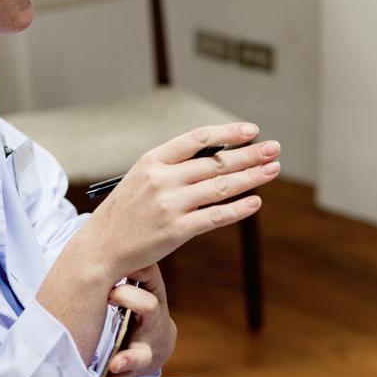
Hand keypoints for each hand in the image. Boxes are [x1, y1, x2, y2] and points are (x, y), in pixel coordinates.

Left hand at [84, 265, 175, 376]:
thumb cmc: (148, 308)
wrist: (159, 342)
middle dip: (129, 359)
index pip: (146, 307)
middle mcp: (147, 345)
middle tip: (115, 362)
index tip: (111, 292)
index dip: (129, 299)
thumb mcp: (150, 286)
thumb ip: (142, 270)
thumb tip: (133, 244)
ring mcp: (135, 366)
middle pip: (141, 355)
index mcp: (153, 318)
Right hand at [85, 123, 280, 276]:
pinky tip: (256, 202)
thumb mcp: (142, 178)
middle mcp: (162, 179)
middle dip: (250, 154)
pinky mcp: (176, 230)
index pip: (197, 139)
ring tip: (273, 169)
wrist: (101, 246)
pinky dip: (238, 209)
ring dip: (252, 177)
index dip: (227, 133)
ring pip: (221, 187)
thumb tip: (217, 157)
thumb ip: (174, 167)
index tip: (251, 130)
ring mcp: (170, 205)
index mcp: (153, 160)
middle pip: (215, 162)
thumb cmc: (126, 211)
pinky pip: (215, 216)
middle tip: (275, 148)